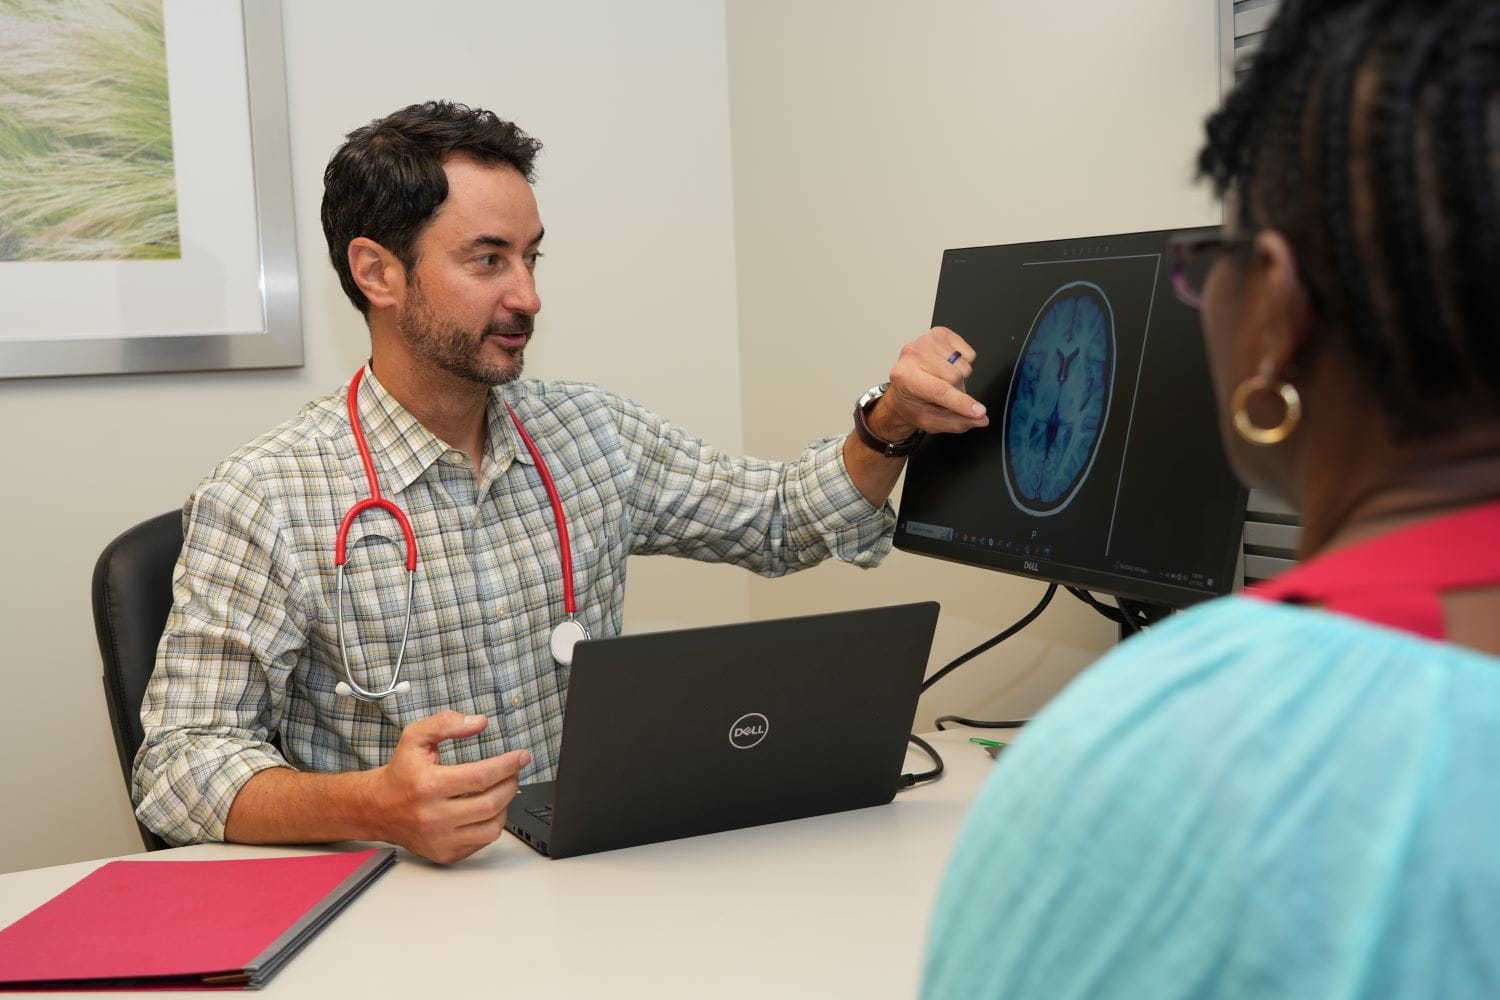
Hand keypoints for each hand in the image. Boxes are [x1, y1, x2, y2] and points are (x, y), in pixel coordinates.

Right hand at [370, 710, 530, 863]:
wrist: (377, 808)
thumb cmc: (400, 772)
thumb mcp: (415, 737)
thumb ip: (446, 724)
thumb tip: (479, 722)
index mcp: (428, 785)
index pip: (481, 776)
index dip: (508, 765)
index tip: (522, 757)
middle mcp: (434, 816)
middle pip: (491, 803)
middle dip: (511, 784)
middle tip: (514, 772)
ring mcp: (440, 839)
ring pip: (492, 827)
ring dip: (505, 806)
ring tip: (501, 790)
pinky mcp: (444, 853)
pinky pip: (482, 841)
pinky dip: (491, 824)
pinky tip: (486, 809)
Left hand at [870, 327, 987, 439]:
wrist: (905, 387)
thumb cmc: (914, 402)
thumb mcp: (931, 421)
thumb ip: (957, 422)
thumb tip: (980, 419)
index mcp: (904, 377)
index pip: (940, 390)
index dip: (962, 402)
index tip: (979, 411)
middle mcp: (912, 354)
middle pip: (956, 376)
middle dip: (958, 391)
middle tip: (946, 396)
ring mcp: (926, 340)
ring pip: (963, 365)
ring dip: (960, 378)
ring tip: (944, 381)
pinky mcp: (940, 333)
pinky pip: (968, 353)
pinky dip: (964, 364)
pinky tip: (948, 367)